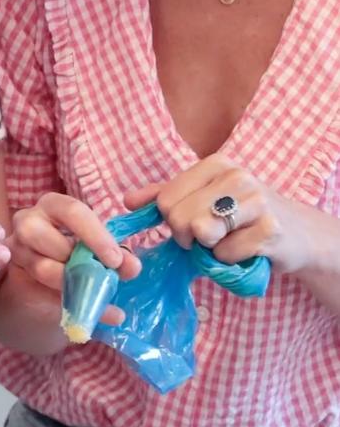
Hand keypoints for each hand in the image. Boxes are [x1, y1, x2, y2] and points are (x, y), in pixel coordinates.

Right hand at [11, 192, 140, 322]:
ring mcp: (16, 249)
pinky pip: (41, 293)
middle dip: (77, 261)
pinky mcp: (13, 279)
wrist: (43, 284)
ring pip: (42, 267)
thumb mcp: (96, 252)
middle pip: (44, 235)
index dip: (96, 236)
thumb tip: (132, 266)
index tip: (115, 261)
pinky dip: (69, 306)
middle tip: (100, 276)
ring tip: (92, 293)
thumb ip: (114, 257)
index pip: (73, 211)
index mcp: (53, 206)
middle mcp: (28, 222)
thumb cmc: (73, 255)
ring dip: (72, 284)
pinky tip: (89, 315)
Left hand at [125, 153, 314, 273]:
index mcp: (216, 164)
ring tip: (229, 240)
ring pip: (201, 234)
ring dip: (210, 249)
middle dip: (189, 238)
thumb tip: (128, 201)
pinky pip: (225, 255)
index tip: (191, 224)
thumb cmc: (245, 215)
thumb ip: (167, 196)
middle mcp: (237, 176)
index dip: (172, 222)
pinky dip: (230, 261)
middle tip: (211, 238)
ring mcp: (256, 201)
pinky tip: (247, 250)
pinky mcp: (270, 230)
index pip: (166, 199)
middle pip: (179, 218)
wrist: (299, 233)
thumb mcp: (206, 197)